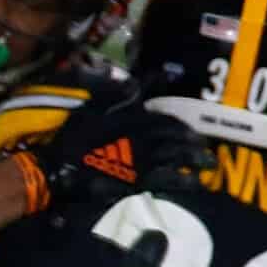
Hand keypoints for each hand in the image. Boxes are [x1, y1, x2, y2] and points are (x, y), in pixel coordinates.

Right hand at [16, 95, 210, 214]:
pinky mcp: (137, 181)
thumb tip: (131, 83)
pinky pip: (167, 180)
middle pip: (176, 138)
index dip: (179, 124)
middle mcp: (141, 139)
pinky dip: (183, 180)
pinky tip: (194, 183)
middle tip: (206, 147)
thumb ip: (111, 97)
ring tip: (208, 166)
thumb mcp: (88, 111)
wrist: (58, 170)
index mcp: (131, 121)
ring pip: (177, 158)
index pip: (162, 119)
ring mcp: (141, 161)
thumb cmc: (70, 141)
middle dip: (193, 142)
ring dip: (195, 160)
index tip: (190, 129)